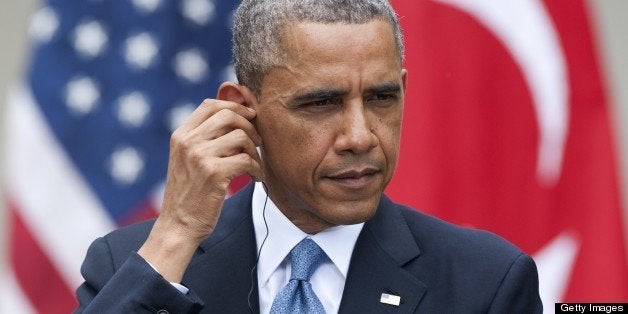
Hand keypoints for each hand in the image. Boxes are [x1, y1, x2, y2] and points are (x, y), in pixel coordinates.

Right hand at [138, 97, 262, 282]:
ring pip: (241, 136)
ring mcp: (199, 156)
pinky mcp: (214, 173)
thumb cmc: (190, 193)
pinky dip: (257, 169)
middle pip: (228, 115)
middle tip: (257, 142)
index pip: (210, 104)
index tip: (250, 116)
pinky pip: (247, 160)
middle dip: (250, 125)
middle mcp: (188, 142)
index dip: (235, 105)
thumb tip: (236, 116)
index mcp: (181, 136)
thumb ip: (204, 138)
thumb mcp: (188, 160)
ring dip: (255, 151)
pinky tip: (255, 178)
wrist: (178, 225)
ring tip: (255, 165)